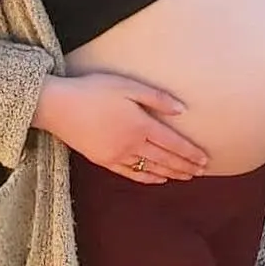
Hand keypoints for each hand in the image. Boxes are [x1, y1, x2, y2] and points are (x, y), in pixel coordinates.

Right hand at [33, 74, 208, 183]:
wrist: (58, 107)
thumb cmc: (95, 91)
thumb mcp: (129, 86)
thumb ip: (157, 98)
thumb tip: (182, 110)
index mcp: (141, 126)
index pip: (173, 144)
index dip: (190, 153)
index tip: (206, 160)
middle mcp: (131, 145)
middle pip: (165, 159)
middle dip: (185, 166)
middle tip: (203, 172)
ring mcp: (116, 156)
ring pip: (150, 169)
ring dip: (170, 173)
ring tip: (186, 177)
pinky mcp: (103, 160)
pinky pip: (130, 174)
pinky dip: (147, 178)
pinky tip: (158, 179)